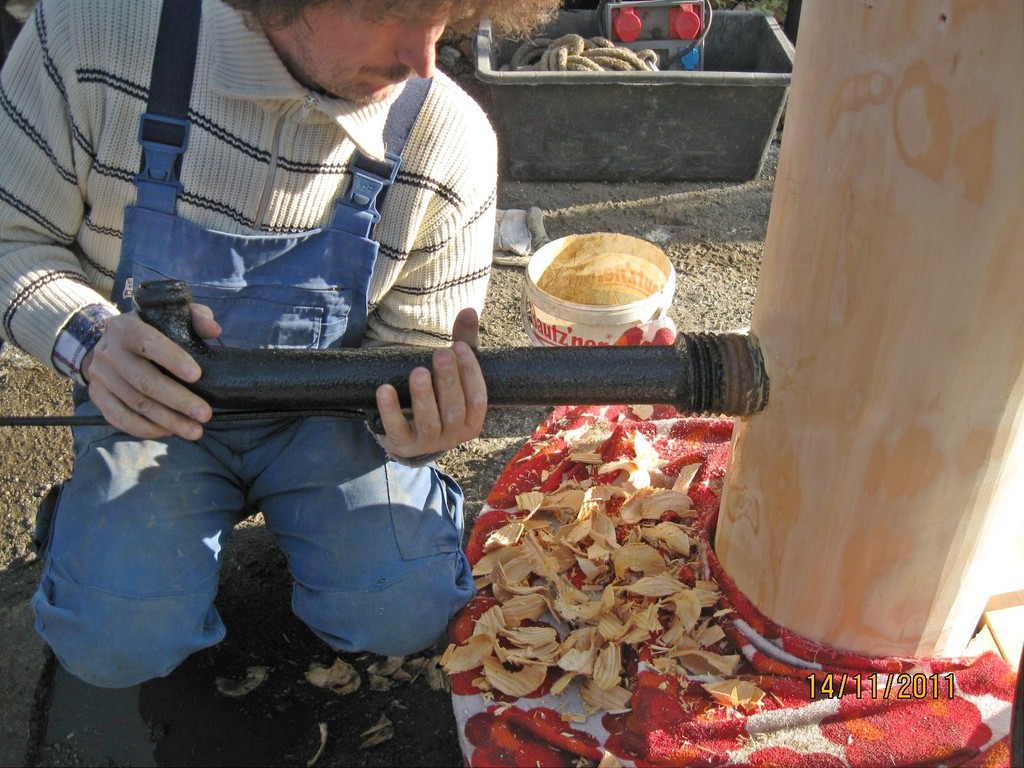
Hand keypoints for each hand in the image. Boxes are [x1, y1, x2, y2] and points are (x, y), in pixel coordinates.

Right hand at [81, 304, 220, 439]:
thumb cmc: (150, 329)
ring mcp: (100, 376)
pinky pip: (119, 418)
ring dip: (167, 421)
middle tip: (205, 414)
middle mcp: (108, 352)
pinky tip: (168, 432)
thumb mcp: (169, 315)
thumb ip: (195, 317)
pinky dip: (144, 428)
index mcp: (126, 327)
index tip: (197, 376)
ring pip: (135, 403)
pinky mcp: (97, 395)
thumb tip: (214, 330)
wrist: (106, 342)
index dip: (172, 359)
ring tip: (194, 430)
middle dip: (178, 401)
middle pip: (144, 381)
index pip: (148, 343)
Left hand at [374, 308, 486, 458]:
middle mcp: (453, 436)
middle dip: (448, 381)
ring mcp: (428, 443)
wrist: (411, 434)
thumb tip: (469, 311)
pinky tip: (384, 389)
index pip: (478, 398)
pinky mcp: (403, 444)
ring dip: (424, 396)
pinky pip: (397, 428)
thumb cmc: (440, 397)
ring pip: (429, 422)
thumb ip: (463, 343)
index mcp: (472, 421)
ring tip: (418, 372)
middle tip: (440, 354)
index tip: (459, 347)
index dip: (471, 373)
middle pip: (454, 410)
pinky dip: (390, 410)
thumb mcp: (454, 373)